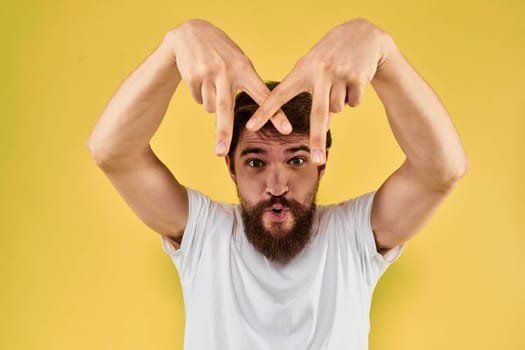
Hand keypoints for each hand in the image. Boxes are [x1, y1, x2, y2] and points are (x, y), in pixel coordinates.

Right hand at [168, 19, 290, 155]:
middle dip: (224, 133)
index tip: (286, 130)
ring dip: (212, 102)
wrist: (191, 33)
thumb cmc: (222, 53)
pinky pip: (198, 100)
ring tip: (212, 81)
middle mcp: (227, 71)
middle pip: (226, 109)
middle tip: (221, 153)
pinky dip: (199, 94)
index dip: (275, 114)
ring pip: (211, 108)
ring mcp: (208, 73)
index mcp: (245, 68)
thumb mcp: (238, 62)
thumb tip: (234, 115)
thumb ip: (244, 85)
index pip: (263, 95)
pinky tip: (200, 77)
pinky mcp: (193, 76)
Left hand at [246, 19, 391, 163]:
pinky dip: (354, 97)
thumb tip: (322, 124)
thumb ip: (310, 93)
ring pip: (337, 109)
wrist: (362, 34)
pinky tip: (354, 80)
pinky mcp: (357, 78)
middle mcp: (319, 72)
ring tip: (340, 81)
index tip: (250, 127)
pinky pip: (353, 103)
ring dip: (339, 102)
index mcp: (301, 70)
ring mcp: (339, 75)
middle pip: (318, 114)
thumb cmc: (329, 55)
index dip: (265, 112)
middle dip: (318, 140)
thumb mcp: (313, 67)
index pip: (278, 95)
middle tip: (318, 161)